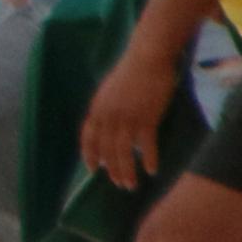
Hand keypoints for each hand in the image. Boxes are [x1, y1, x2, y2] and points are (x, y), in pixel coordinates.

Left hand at [81, 42, 185, 189]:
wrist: (147, 57)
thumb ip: (107, 108)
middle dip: (112, 169)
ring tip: (131, 185)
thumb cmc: (132, 72)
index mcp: (97, 108)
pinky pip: (146, 145)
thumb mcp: (110, 90)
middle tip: (119, 184)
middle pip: (106, 150)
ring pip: (123, 152)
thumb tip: (108, 125)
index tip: (92, 169)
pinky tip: (152, 170)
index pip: (88, 138)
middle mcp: (108, 116)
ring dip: (126, 171)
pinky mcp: (147, 117)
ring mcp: (126, 118)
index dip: (89, 155)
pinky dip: (149, 159)